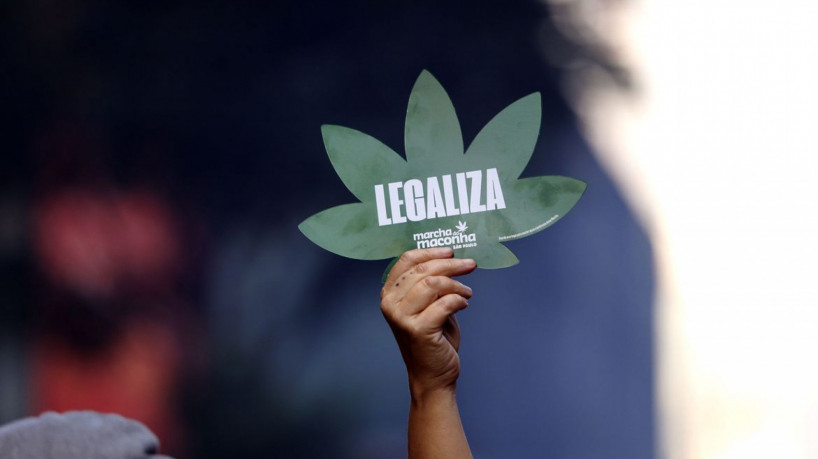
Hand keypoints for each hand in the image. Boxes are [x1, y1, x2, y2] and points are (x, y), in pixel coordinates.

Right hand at [380, 248, 475, 399]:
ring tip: (467, 292)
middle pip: (422, 270)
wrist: (432, 376)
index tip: (451, 252)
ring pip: (433, 284)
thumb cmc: (432, 339)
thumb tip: (450, 259)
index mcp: (389, 294)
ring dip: (456, 284)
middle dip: (451, 265)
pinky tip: (464, 304)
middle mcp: (390, 304)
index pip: (406, 260)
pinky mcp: (419, 330)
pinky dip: (459, 300)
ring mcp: (402, 318)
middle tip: (470, 265)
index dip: (431, 252)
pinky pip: (445, 303)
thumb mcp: (427, 305)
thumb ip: (430, 284)